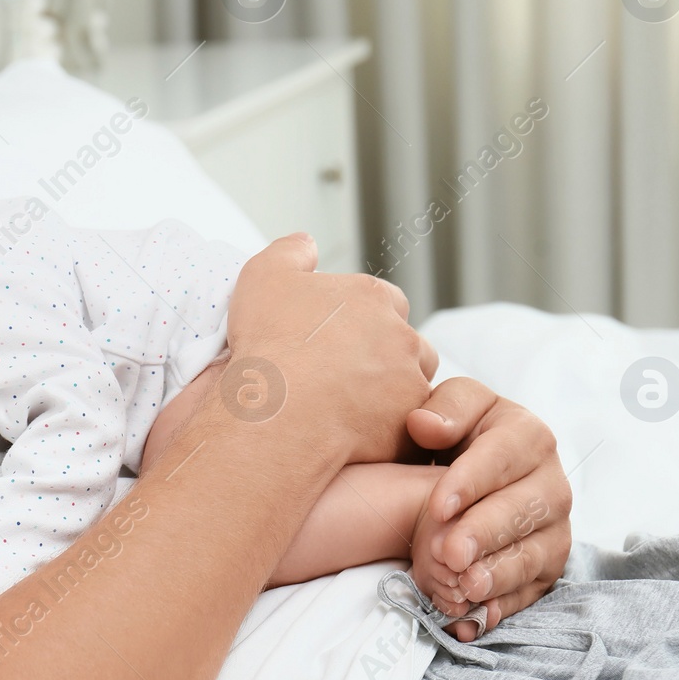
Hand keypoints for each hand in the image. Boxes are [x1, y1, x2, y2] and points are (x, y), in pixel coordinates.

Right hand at [225, 234, 437, 463]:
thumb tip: (306, 243)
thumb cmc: (271, 343)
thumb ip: (289, 252)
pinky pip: (407, 429)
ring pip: (414, 386)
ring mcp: (409, 383)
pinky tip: (354, 436)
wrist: (278, 408)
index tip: (338, 335)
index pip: (386, 300)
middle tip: (346, 375)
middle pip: (408, 344)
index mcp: (371, 297)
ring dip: (393, 394)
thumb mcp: (264, 275)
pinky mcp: (407, 426)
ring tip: (352, 409)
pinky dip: (387, 432)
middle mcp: (400, 336)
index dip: (363, 318)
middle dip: (387, 357)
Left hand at [405, 378, 571, 640]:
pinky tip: (476, 617)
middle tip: (450, 553)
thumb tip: (425, 424)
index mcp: (529, 436)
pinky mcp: (547, 567)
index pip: (501, 457)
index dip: (470, 482)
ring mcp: (554, 529)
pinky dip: (503, 606)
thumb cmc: (462, 430)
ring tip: (465, 587)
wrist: (478, 466)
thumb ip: (445, 409)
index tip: (437, 505)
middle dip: (485, 534)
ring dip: (498, 574)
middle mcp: (551, 484)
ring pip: (532, 555)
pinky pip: (530, 591)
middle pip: (523, 511)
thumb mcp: (454, 405)